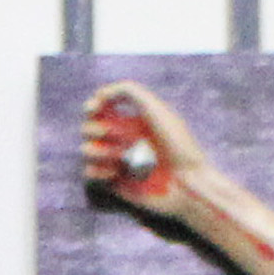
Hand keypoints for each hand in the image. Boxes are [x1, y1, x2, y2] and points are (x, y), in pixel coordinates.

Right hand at [79, 83, 208, 214]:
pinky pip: (90, 173)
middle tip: (113, 135)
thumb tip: (99, 95)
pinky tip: (115, 172)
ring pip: (86, 150)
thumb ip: (128, 91)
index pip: (100, 107)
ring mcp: (117, 162)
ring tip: (119, 157)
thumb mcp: (156, 109)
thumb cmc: (178, 144)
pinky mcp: (114, 183)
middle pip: (88, 128)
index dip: (92, 105)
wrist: (186, 183)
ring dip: (98, 150)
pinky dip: (97, 170)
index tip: (94, 109)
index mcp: (132, 120)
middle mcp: (122, 139)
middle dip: (96, 129)